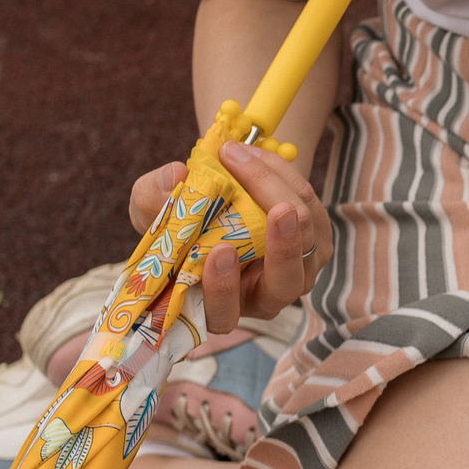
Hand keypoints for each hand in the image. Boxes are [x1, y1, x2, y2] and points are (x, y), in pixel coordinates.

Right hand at [127, 140, 327, 331]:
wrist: (218, 201)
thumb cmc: (181, 222)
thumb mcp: (151, 210)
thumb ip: (150, 198)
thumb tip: (173, 177)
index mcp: (219, 305)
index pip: (224, 314)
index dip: (222, 289)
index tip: (218, 251)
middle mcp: (265, 298)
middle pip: (285, 282)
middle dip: (283, 247)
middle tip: (278, 211)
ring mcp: (299, 273)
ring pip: (306, 239)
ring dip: (281, 192)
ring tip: (247, 157)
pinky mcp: (317, 242)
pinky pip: (311, 207)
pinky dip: (285, 176)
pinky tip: (255, 155)